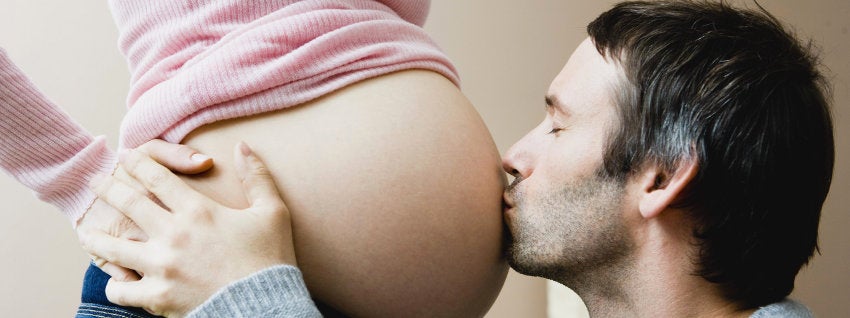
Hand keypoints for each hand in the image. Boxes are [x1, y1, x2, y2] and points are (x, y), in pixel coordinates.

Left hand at [80, 142, 295, 316]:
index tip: (127, 158)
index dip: (138, 163)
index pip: (156, 177)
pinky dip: (116, 285)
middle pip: (127, 203)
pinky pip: (121, 290)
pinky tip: (116, 280)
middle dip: (107, 188)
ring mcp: (161, 267)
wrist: (266, 306)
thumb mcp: (273, 212)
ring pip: (113, 247)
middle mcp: (173, 235)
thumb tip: (243, 146)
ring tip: (88, 233)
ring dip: (97, 237)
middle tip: (94, 182)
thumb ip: (257, 176)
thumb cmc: (270, 258)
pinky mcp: (158, 296)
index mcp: (198, 211)